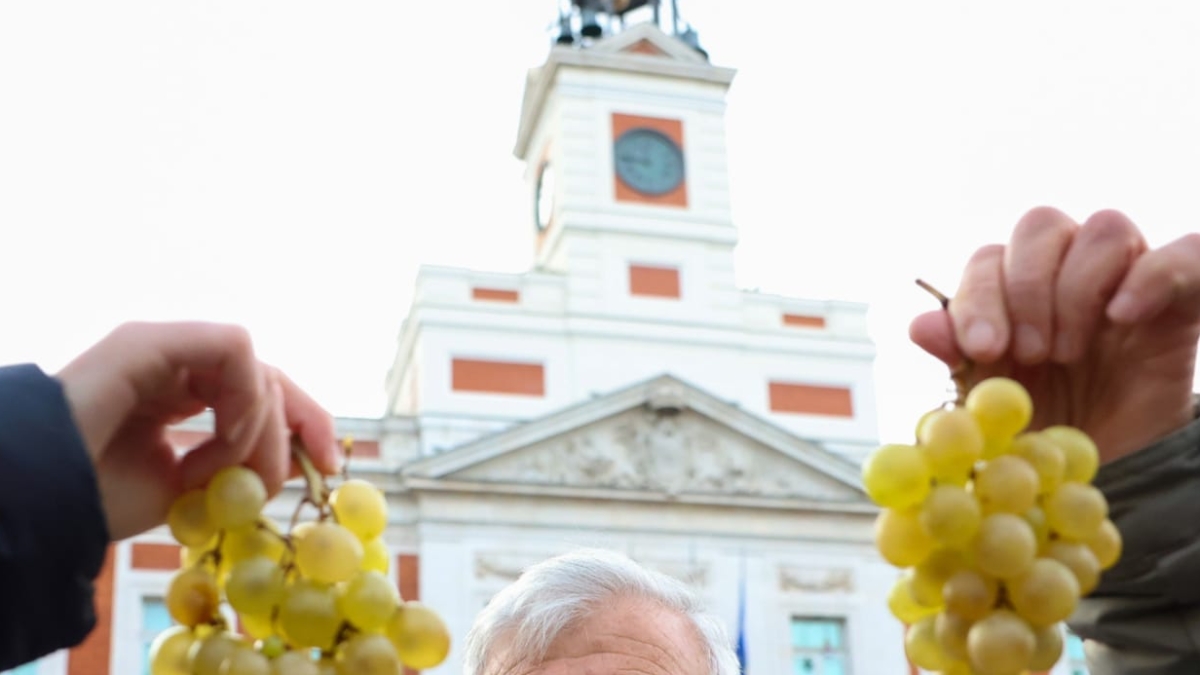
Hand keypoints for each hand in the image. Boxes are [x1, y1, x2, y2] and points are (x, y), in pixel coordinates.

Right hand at [56, 321, 339, 539]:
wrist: (42, 502)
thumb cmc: (98, 497)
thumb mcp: (192, 488)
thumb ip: (239, 466)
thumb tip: (292, 459)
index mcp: (180, 393)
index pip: (262, 394)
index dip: (303, 425)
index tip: (329, 468)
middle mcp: (176, 362)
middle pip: (269, 375)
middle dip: (304, 421)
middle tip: (320, 465)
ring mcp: (164, 346)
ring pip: (258, 367)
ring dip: (259, 428)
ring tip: (222, 471)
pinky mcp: (151, 339)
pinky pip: (234, 349)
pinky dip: (244, 400)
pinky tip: (220, 441)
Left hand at [910, 207, 1199, 463]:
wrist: (1114, 467)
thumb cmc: (1046, 428)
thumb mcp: (994, 402)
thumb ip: (959, 360)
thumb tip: (920, 326)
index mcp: (1015, 288)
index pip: (989, 259)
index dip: (979, 298)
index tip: (984, 349)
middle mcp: (1067, 269)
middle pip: (1040, 226)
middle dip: (1026, 288)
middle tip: (1030, 353)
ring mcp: (1126, 277)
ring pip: (1103, 229)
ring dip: (1078, 289)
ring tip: (1069, 354)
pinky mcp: (1181, 300)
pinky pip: (1183, 255)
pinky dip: (1153, 275)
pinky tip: (1123, 315)